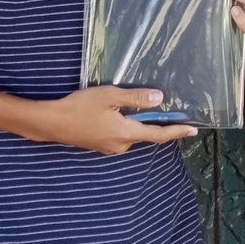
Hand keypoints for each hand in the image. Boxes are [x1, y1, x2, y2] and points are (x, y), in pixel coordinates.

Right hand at [28, 86, 195, 153]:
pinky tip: (125, 114)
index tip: (193, 130)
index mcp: (126, 133)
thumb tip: (161, 99)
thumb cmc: (80, 107)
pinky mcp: (99, 144)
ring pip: (132, 134)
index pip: (158, 135)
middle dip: (160, 125)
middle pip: (146, 135)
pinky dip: (128, 126)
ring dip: (142, 124)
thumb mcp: (111, 96)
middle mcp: (120, 145)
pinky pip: (120, 135)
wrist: (51, 123)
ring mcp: (108, 147)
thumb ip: (137, 98)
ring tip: (149, 108)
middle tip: (174, 113)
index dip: (177, 131)